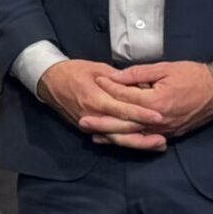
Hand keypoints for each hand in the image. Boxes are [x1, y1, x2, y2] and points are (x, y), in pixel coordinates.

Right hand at [37, 59, 167, 151]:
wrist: (49, 82)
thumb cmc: (73, 71)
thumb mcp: (96, 69)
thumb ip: (118, 79)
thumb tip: (139, 84)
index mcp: (95, 98)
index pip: (122, 109)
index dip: (141, 114)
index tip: (159, 116)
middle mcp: (93, 115)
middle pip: (121, 130)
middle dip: (143, 136)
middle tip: (163, 140)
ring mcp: (90, 124)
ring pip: (116, 138)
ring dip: (138, 143)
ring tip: (158, 145)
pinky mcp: (88, 129)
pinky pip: (109, 138)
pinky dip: (126, 142)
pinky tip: (141, 143)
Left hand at [95, 61, 212, 138]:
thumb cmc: (193, 76)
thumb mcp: (165, 69)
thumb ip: (138, 74)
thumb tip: (116, 76)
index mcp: (157, 101)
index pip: (126, 97)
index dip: (110, 88)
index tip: (95, 81)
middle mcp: (160, 120)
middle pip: (125, 123)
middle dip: (102, 122)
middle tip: (82, 120)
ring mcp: (166, 129)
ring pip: (134, 135)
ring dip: (113, 136)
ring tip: (92, 134)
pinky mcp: (171, 133)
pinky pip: (146, 139)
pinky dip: (130, 140)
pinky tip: (117, 140)